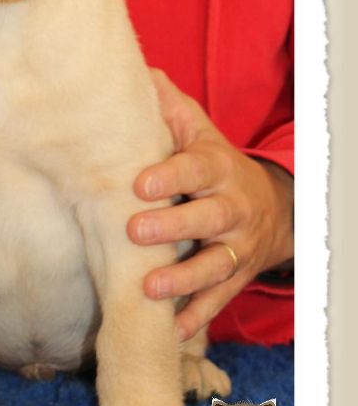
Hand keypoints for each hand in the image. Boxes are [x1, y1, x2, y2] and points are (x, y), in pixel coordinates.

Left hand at [127, 70, 292, 340]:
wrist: (268, 207)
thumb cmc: (214, 166)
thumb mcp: (197, 133)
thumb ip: (170, 109)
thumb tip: (140, 73)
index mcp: (218, 169)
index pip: (196, 169)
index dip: (170, 176)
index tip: (139, 185)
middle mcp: (231, 208)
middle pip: (208, 218)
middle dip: (174, 226)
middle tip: (136, 231)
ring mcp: (235, 247)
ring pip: (214, 266)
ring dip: (183, 280)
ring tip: (149, 289)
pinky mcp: (234, 278)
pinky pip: (217, 300)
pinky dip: (195, 317)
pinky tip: (171, 332)